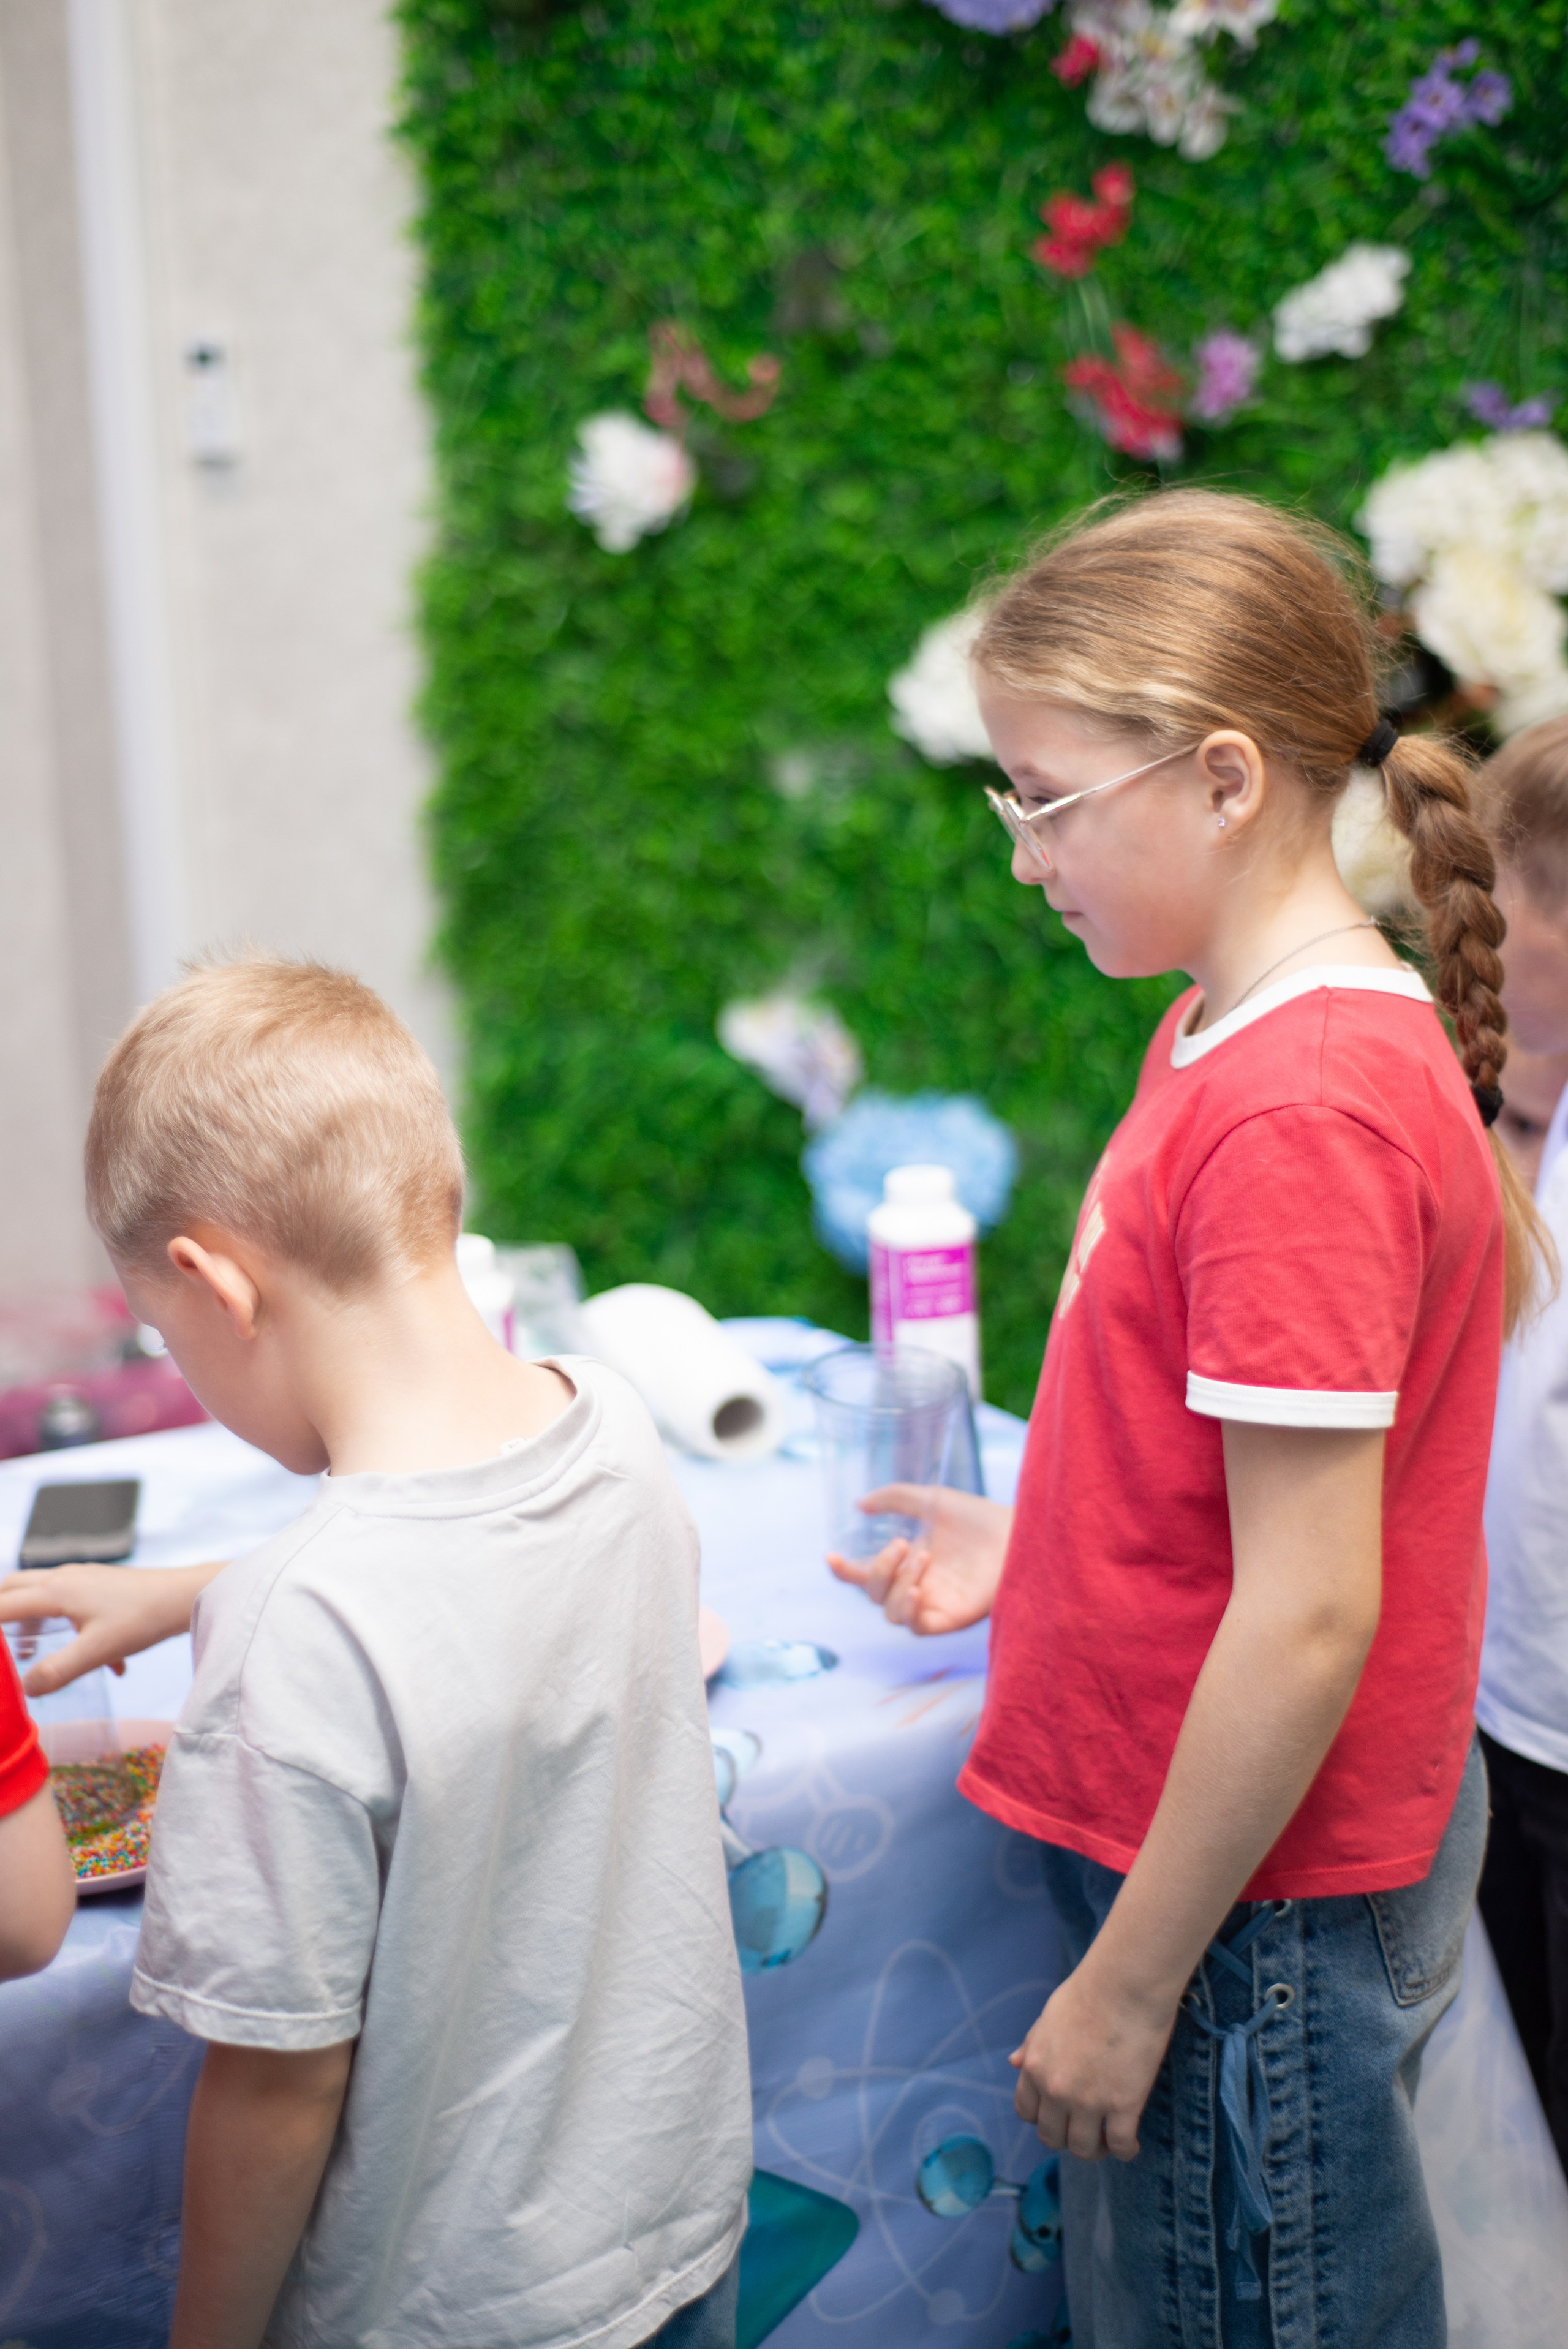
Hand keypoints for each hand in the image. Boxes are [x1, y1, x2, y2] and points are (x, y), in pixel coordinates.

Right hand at [0, 1561, 221, 1694]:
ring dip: (33, 1620)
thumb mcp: (97, 1651)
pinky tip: (108, 1663)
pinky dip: (71, 1628)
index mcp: (56, 1591)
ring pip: (43, 1594)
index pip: (4, 1606)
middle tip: (3, 1645)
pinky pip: (72, 1603)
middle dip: (2, 1613)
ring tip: (31, 1651)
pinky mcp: (103, 1587)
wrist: (186, 1597)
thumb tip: (25, 1687)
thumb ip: (57, 1671)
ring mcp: (85, 1579)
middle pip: (15, 1589)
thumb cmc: (143, 1619)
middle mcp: (65, 1578)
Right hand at [827, 1485, 1011, 1634]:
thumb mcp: (931, 1499)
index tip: (832, 1556)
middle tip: (903, 1543)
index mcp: (908, 1562)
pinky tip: (919, 1589)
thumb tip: (859, 1504)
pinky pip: (917, 1628)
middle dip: (878, 1569)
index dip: (844, 1571)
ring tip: (924, 1555)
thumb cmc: (979, 1517)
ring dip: (898, 1584)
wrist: (1016, 1532)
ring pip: (891, 1613)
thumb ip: (894, 1498)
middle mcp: (917, 1586)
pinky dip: (910, 1610)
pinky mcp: (951, 1619)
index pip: (867, 1574)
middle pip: (874, 1596)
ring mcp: (933, 1605)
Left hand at [1009, 1957, 1178, 2162]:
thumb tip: (1013, 2063)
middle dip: (1067, 2139)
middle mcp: (1055, 2089)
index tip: (1060, 2116)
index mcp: (1034, 2067)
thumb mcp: (1048, 2018)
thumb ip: (1032, 2045)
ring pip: (1084, 2149)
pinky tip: (1131, 2143)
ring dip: (1095, 2150)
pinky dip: (1125, 2150)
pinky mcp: (1122, 2105)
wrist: (1124, 1983)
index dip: (1043, 2119)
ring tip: (1109, 2141)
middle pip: (1052, 2138)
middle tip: (1086, 2131)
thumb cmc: (1088, 1992)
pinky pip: (1120, 2146)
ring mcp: (1088, 2101)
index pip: (1026, 2113)